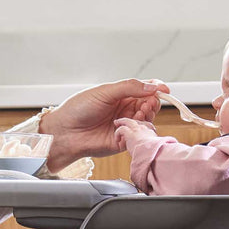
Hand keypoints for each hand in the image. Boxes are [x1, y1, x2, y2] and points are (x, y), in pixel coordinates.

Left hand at [40, 78, 168, 169]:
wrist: (65, 132)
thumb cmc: (78, 109)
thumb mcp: (105, 91)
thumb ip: (130, 87)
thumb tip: (152, 86)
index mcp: (120, 95)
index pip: (144, 90)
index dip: (155, 89)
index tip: (163, 89)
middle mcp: (124, 110)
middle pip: (149, 105)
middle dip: (152, 103)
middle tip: (148, 103)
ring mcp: (125, 125)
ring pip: (146, 121)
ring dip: (147, 115)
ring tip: (140, 112)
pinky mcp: (123, 141)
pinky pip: (139, 136)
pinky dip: (138, 130)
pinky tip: (131, 125)